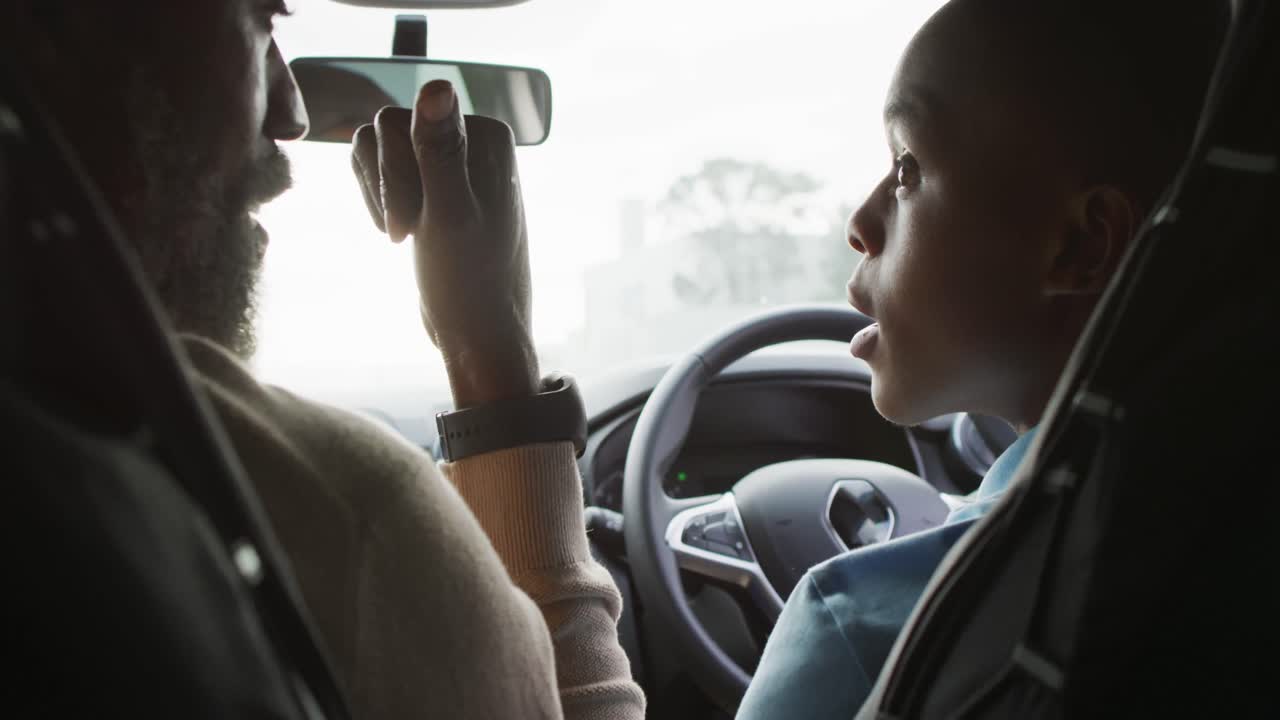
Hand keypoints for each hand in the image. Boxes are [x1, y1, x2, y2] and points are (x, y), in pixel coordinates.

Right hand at [351, 80, 538, 408]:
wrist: (478, 334)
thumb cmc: (468, 282)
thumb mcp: (449, 215)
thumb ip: (440, 151)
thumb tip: (437, 85)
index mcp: (489, 137)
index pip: (402, 121)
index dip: (393, 174)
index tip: (409, 226)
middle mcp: (475, 142)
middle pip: (388, 131)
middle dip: (387, 186)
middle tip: (407, 234)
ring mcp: (453, 165)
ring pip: (380, 147)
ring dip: (380, 193)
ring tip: (405, 235)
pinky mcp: (434, 188)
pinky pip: (385, 169)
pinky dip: (381, 199)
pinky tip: (401, 234)